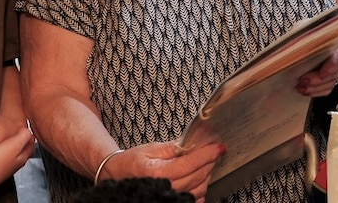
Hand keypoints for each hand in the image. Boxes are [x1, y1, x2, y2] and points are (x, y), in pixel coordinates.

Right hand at [99, 141, 224, 202]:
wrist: (119, 175)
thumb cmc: (133, 161)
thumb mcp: (152, 148)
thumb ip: (174, 147)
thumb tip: (194, 141)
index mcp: (158, 173)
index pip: (189, 164)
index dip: (206, 155)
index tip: (218, 147)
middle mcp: (165, 188)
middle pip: (197, 176)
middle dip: (209, 162)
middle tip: (216, 150)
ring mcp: (169, 198)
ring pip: (198, 188)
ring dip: (207, 174)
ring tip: (208, 161)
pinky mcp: (172, 202)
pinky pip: (194, 199)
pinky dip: (201, 188)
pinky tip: (201, 177)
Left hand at [296, 44, 337, 96]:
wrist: (332, 48)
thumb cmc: (322, 43)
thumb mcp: (319, 40)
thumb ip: (313, 41)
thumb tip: (297, 45)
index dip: (331, 68)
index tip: (322, 74)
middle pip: (331, 75)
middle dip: (316, 80)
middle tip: (303, 80)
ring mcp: (336, 73)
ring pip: (329, 84)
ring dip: (314, 88)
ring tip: (301, 88)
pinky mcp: (331, 81)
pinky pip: (327, 90)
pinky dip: (316, 92)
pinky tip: (306, 92)